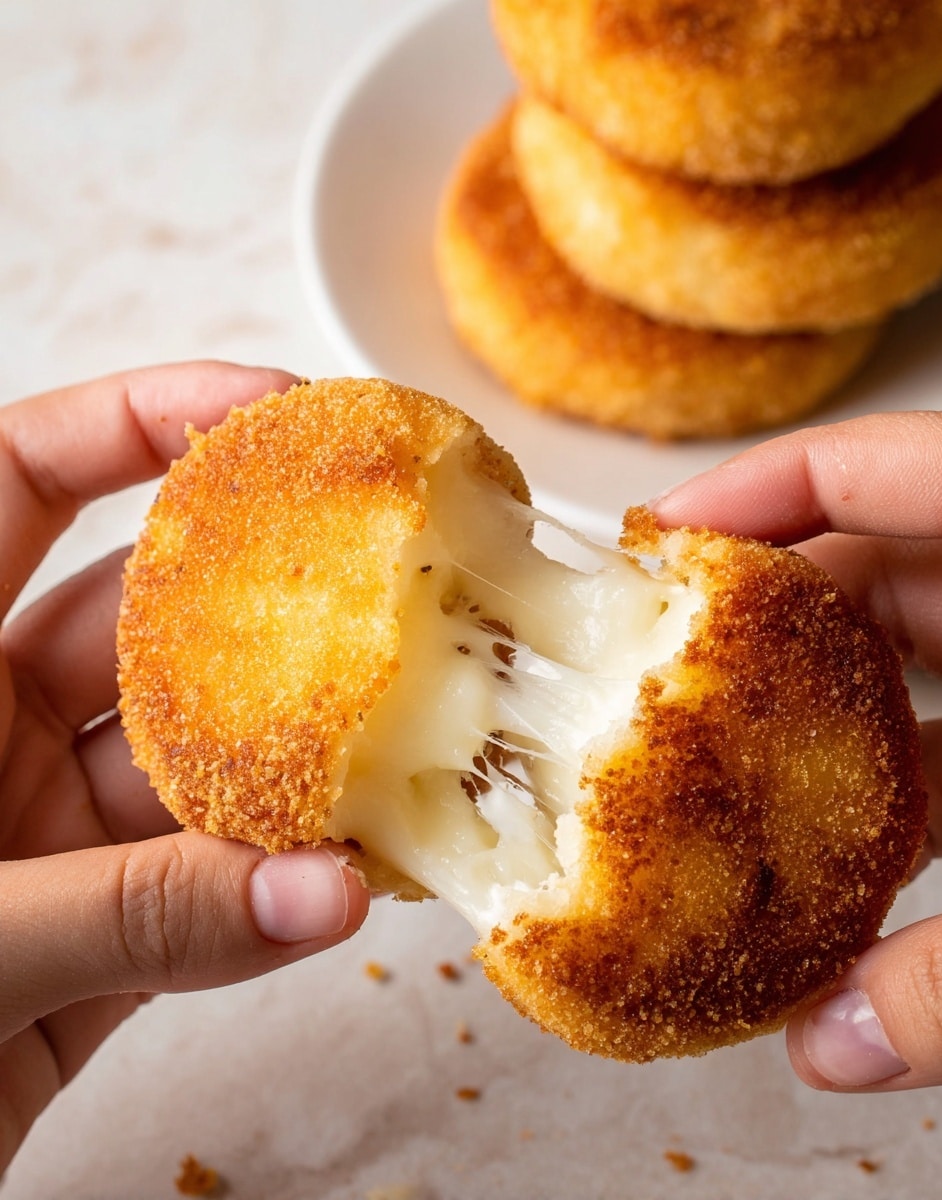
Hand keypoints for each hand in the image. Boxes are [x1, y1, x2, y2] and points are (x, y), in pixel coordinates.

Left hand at [0, 363, 368, 1169]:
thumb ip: (130, 920)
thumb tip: (322, 896)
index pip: (20, 483)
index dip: (140, 421)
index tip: (273, 408)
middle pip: (153, 625)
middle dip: (270, 606)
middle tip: (390, 586)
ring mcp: (46, 835)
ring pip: (199, 772)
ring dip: (295, 777)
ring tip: (402, 760)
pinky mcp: (93, 939)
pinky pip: (203, 896)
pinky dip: (275, 898)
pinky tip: (349, 889)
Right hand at [651, 411, 941, 1091]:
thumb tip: (829, 1050)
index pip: (888, 460)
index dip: (760, 483)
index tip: (648, 540)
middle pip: (873, 563)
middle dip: (753, 614)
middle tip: (645, 670)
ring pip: (908, 657)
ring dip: (810, 710)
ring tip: (704, 763)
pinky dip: (891, 776)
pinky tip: (827, 845)